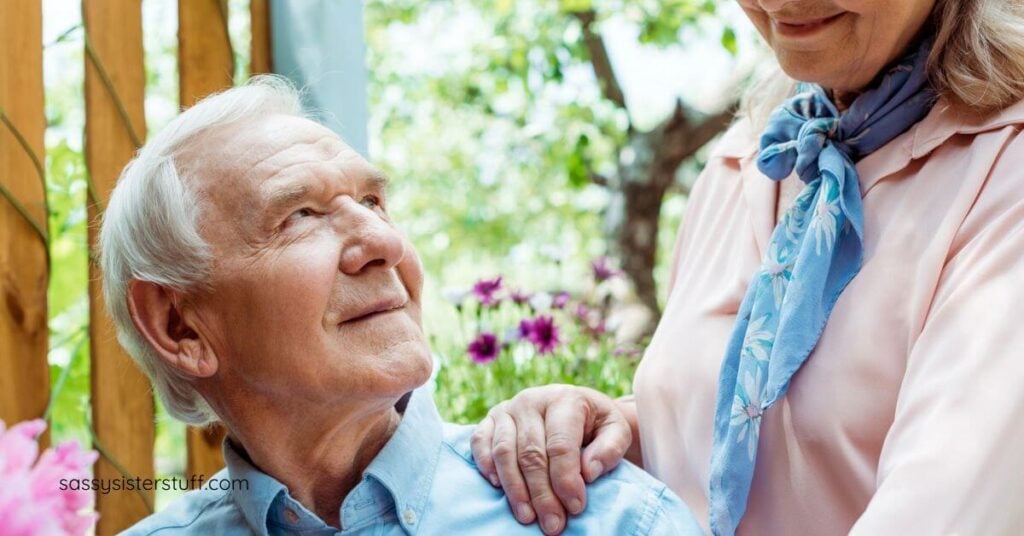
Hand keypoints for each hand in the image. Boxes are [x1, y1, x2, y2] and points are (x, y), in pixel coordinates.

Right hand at [470, 385, 632, 534]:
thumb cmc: (595, 424)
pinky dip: (485, 464)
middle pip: (531, 454)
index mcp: (564, 399)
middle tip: (553, 524)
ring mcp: (508, 408)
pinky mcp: (491, 418)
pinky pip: (480, 441)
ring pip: (504, 452)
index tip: (576, 507)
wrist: (574, 406)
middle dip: (542, 494)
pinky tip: (497, 486)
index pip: (560, 444)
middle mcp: (532, 400)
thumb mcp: (615, 430)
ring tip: (527, 517)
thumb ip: (610, 449)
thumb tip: (588, 471)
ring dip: (514, 489)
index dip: (566, 479)